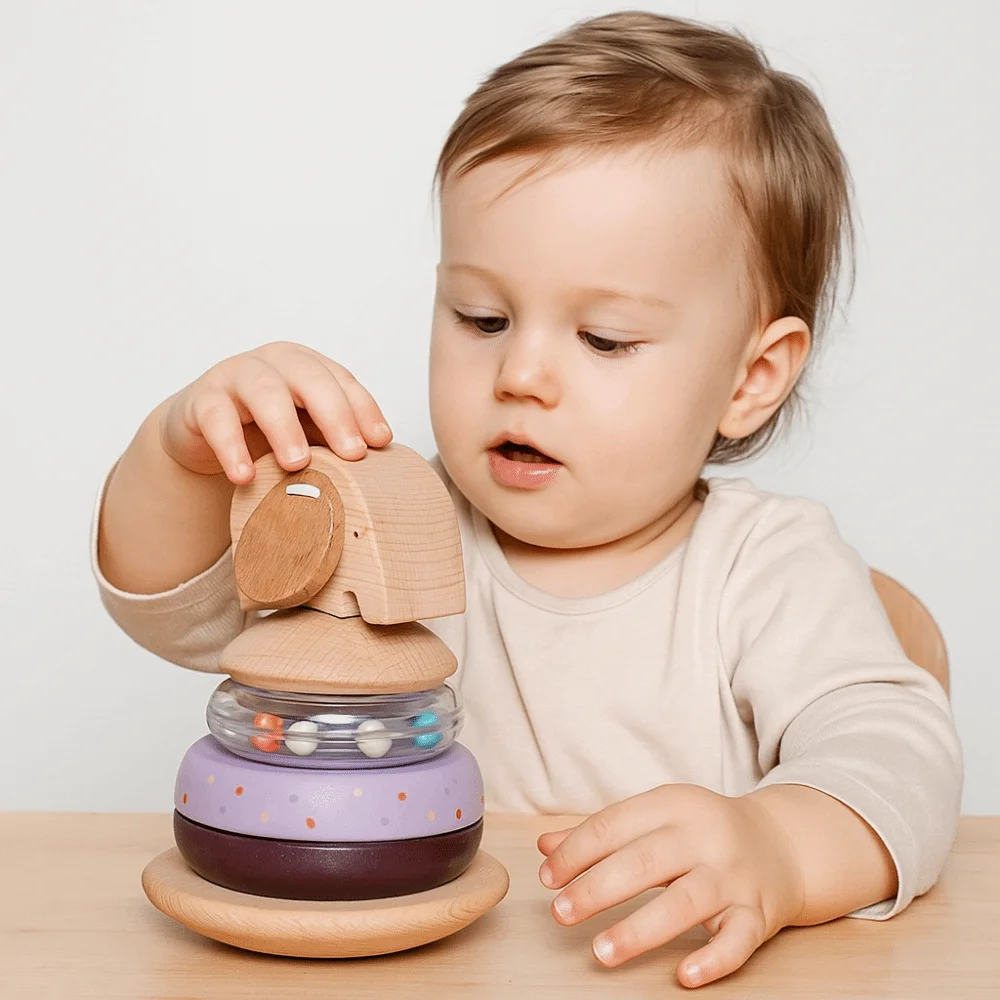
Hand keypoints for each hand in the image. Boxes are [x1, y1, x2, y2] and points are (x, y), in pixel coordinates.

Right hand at [159, 341, 391, 482]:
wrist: (202, 435)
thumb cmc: (266, 433)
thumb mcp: (307, 434)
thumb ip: (336, 440)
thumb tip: (383, 466)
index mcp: (308, 367)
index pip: (343, 382)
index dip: (364, 409)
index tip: (381, 442)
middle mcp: (274, 363)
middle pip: (310, 379)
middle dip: (335, 415)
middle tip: (353, 454)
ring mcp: (235, 376)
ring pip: (264, 392)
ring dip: (284, 428)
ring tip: (298, 464)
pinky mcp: (201, 400)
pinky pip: (217, 419)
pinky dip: (231, 447)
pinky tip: (244, 476)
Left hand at [536, 784, 804, 988]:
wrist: (783, 844)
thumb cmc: (703, 832)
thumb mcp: (657, 818)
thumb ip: (603, 832)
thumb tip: (545, 847)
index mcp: (674, 805)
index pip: (615, 824)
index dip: (576, 851)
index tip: (548, 877)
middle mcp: (704, 836)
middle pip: (644, 861)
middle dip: (597, 888)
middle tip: (560, 913)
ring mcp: (733, 876)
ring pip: (685, 903)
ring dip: (640, 929)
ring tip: (600, 951)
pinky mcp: (758, 914)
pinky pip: (737, 939)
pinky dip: (712, 959)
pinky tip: (682, 975)